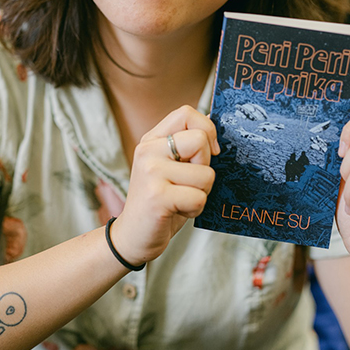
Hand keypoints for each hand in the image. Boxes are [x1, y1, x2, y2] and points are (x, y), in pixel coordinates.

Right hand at [111, 106, 219, 264]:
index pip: (187, 113)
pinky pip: (199, 198)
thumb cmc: (161, 201)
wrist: (133, 236)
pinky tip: (177, 211)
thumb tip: (216, 133)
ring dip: (201, 193)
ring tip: (180, 200)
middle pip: (200, 141)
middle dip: (205, 167)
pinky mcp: (158, 197)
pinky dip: (195, 210)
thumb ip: (186, 147)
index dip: (207, 130)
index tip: (209, 152)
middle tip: (188, 184)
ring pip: (206, 175)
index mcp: (152, 140)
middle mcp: (148, 151)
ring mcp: (151, 173)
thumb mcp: (170, 167)